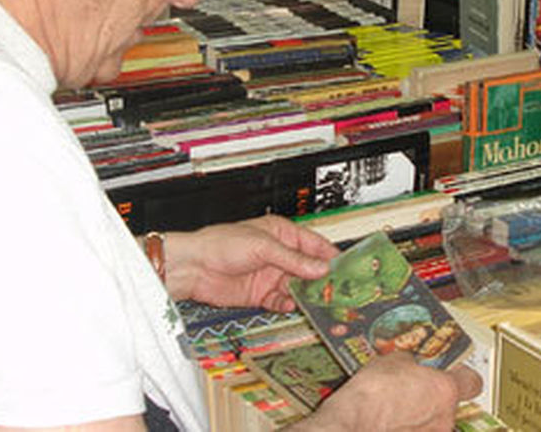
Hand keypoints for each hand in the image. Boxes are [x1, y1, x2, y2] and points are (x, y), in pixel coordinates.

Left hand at [162, 215, 338, 309]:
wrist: (194, 267)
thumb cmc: (220, 244)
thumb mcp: (263, 247)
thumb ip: (294, 260)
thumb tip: (321, 267)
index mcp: (282, 234)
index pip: (314, 245)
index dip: (330, 256)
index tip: (346, 268)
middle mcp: (279, 255)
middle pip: (309, 269)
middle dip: (321, 280)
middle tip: (336, 291)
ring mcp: (271, 275)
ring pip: (298, 287)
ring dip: (306, 295)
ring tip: (317, 302)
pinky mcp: (261, 294)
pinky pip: (282, 301)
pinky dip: (288, 305)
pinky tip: (290, 305)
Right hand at [296, 353, 482, 431]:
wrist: (352, 425)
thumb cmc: (372, 396)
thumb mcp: (392, 361)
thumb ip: (410, 362)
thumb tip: (410, 362)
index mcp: (445, 390)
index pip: (472, 382)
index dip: (461, 375)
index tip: (452, 370)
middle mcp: (444, 418)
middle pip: (449, 404)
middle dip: (433, 397)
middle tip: (414, 389)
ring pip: (432, 423)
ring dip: (419, 416)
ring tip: (396, 409)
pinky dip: (407, 428)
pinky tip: (390, 423)